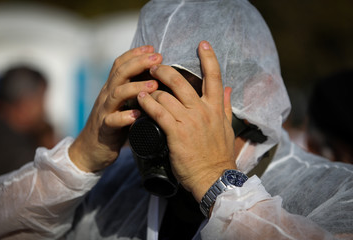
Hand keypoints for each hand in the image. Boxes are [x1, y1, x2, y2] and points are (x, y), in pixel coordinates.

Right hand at [69, 46, 161, 171]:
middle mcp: (106, 96)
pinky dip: (125, 117)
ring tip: (153, 84)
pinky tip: (138, 114)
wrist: (90, 151)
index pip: (120, 65)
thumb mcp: (121, 105)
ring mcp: (104, 112)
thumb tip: (154, 80)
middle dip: (139, 63)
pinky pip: (113, 121)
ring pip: (117, 94)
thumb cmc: (112, 126)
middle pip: (120, 73)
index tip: (152, 48)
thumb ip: (132, 92)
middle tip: (157, 58)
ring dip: (135, 87)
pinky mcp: (104, 129)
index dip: (134, 54)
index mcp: (111, 89)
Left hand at [137, 41, 235, 201]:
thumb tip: (230, 89)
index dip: (209, 58)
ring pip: (166, 95)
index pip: (215, 77)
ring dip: (152, 90)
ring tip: (143, 90)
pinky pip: (159, 112)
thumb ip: (227, 107)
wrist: (213, 177)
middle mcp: (202, 111)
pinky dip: (148, 103)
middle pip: (181, 81)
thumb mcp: (227, 128)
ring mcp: (189, 121)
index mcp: (216, 108)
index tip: (202, 44)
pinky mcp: (176, 133)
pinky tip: (141, 100)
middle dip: (164, 70)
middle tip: (154, 67)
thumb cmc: (219, 154)